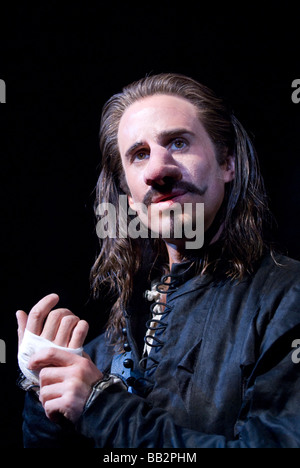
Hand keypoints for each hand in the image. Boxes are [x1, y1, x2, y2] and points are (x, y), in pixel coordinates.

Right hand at [16, 293, 102, 422]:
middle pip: (56, 315)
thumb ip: (23, 330)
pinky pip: (81, 329)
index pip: (37, 314)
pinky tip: (80, 329)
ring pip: (69, 320)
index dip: (46, 302)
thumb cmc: (38, 364)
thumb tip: (19, 312)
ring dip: (73, 318)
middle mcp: (45, 343)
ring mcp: (60, 347)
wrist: (53, 386)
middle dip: (63, 311)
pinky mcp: (74, 352)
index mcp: (32, 340)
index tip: (54, 297)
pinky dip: (83, 325)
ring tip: (73, 324)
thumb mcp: (26, 349)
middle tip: (66, 316)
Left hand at [29, 347, 102, 422]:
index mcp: (79, 361)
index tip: (32, 364)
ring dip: (47, 401)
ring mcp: (72, 387)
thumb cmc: (94, 388)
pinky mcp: (68, 402)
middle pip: (44, 374)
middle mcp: (75, 372)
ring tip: (58, 403)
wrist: (106, 409)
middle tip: (53, 392)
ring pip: (44, 392)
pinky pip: (48, 406)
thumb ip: (74, 359)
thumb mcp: (88, 367)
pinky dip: (51, 412)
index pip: (52, 352)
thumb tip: (52, 355)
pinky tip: (59, 412)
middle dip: (45, 386)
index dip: (38, 357)